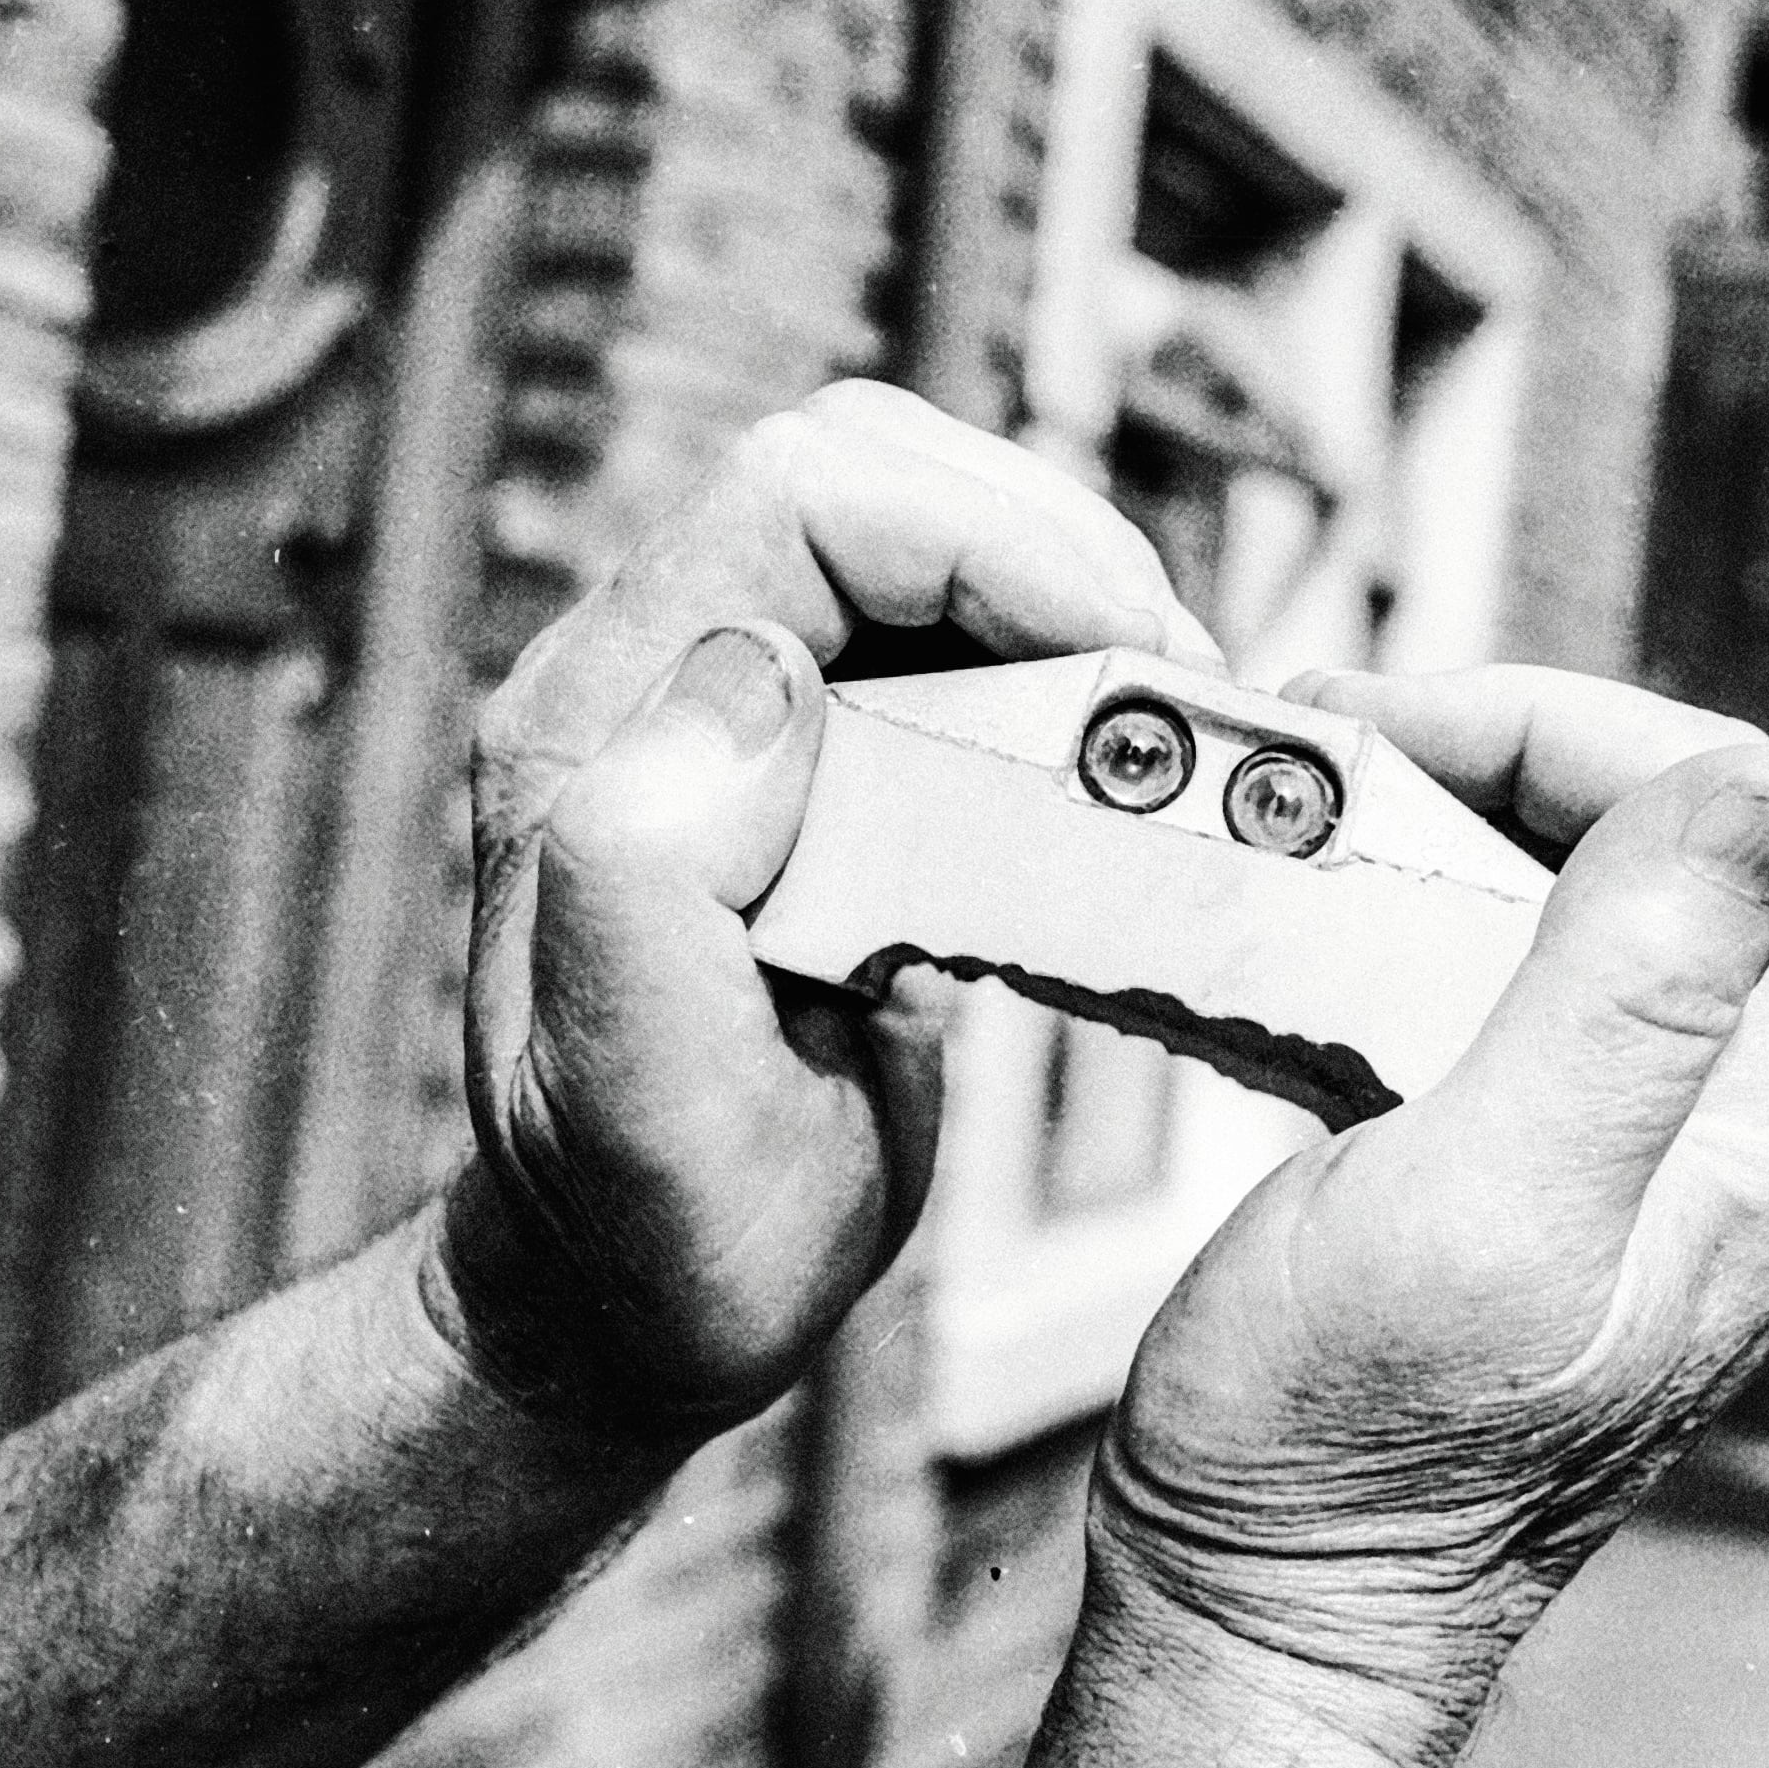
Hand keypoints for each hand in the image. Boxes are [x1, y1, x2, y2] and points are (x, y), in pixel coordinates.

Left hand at [425, 383, 1221, 1449]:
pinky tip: (1110, 746)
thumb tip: (756, 675)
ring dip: (1062, 583)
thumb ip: (650, 887)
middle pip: (868, 465)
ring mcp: (730, 706)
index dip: (986, 533)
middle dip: (1045, 539)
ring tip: (1157, 714)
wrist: (636, 1302)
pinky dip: (1053, 645)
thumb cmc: (649, 1235)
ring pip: (916, 521)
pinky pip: (942, 613)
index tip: (1123, 653)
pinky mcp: (808, 745)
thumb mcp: (638, 1110)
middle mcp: (650, 681)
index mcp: (599, 732)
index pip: (800, 494)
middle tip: (1169, 685)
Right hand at [1011, 668, 1768, 1767]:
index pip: (1718, 812)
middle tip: (1309, 762)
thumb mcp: (1482, 1206)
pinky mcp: (1548, 1186)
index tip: (1372, 727)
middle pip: (1641, 844)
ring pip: (1559, 905)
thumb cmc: (1343, 1461)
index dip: (1543, 729)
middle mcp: (1738, 1139)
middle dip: (1472, 769)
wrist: (1262, 1624)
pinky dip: (1396, 936)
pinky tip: (1305, 946)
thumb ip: (1633, 995)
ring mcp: (1646, 1165)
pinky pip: (1497, 991)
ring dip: (1423, 841)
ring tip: (1293, 831)